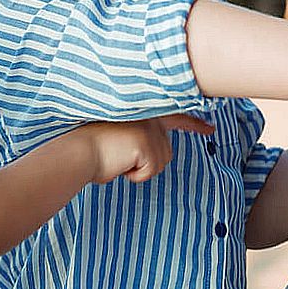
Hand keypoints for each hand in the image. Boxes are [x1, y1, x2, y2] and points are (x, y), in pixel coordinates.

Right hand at [75, 114, 214, 184]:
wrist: (77, 152)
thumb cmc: (89, 150)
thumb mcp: (118, 139)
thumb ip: (139, 140)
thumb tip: (150, 155)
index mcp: (141, 112)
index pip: (174, 117)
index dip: (193, 125)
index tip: (210, 129)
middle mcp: (148, 116)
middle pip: (165, 152)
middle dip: (146, 164)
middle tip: (120, 161)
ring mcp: (149, 128)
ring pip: (160, 163)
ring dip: (139, 170)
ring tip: (117, 160)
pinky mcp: (147, 143)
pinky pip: (151, 170)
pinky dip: (135, 176)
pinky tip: (119, 165)